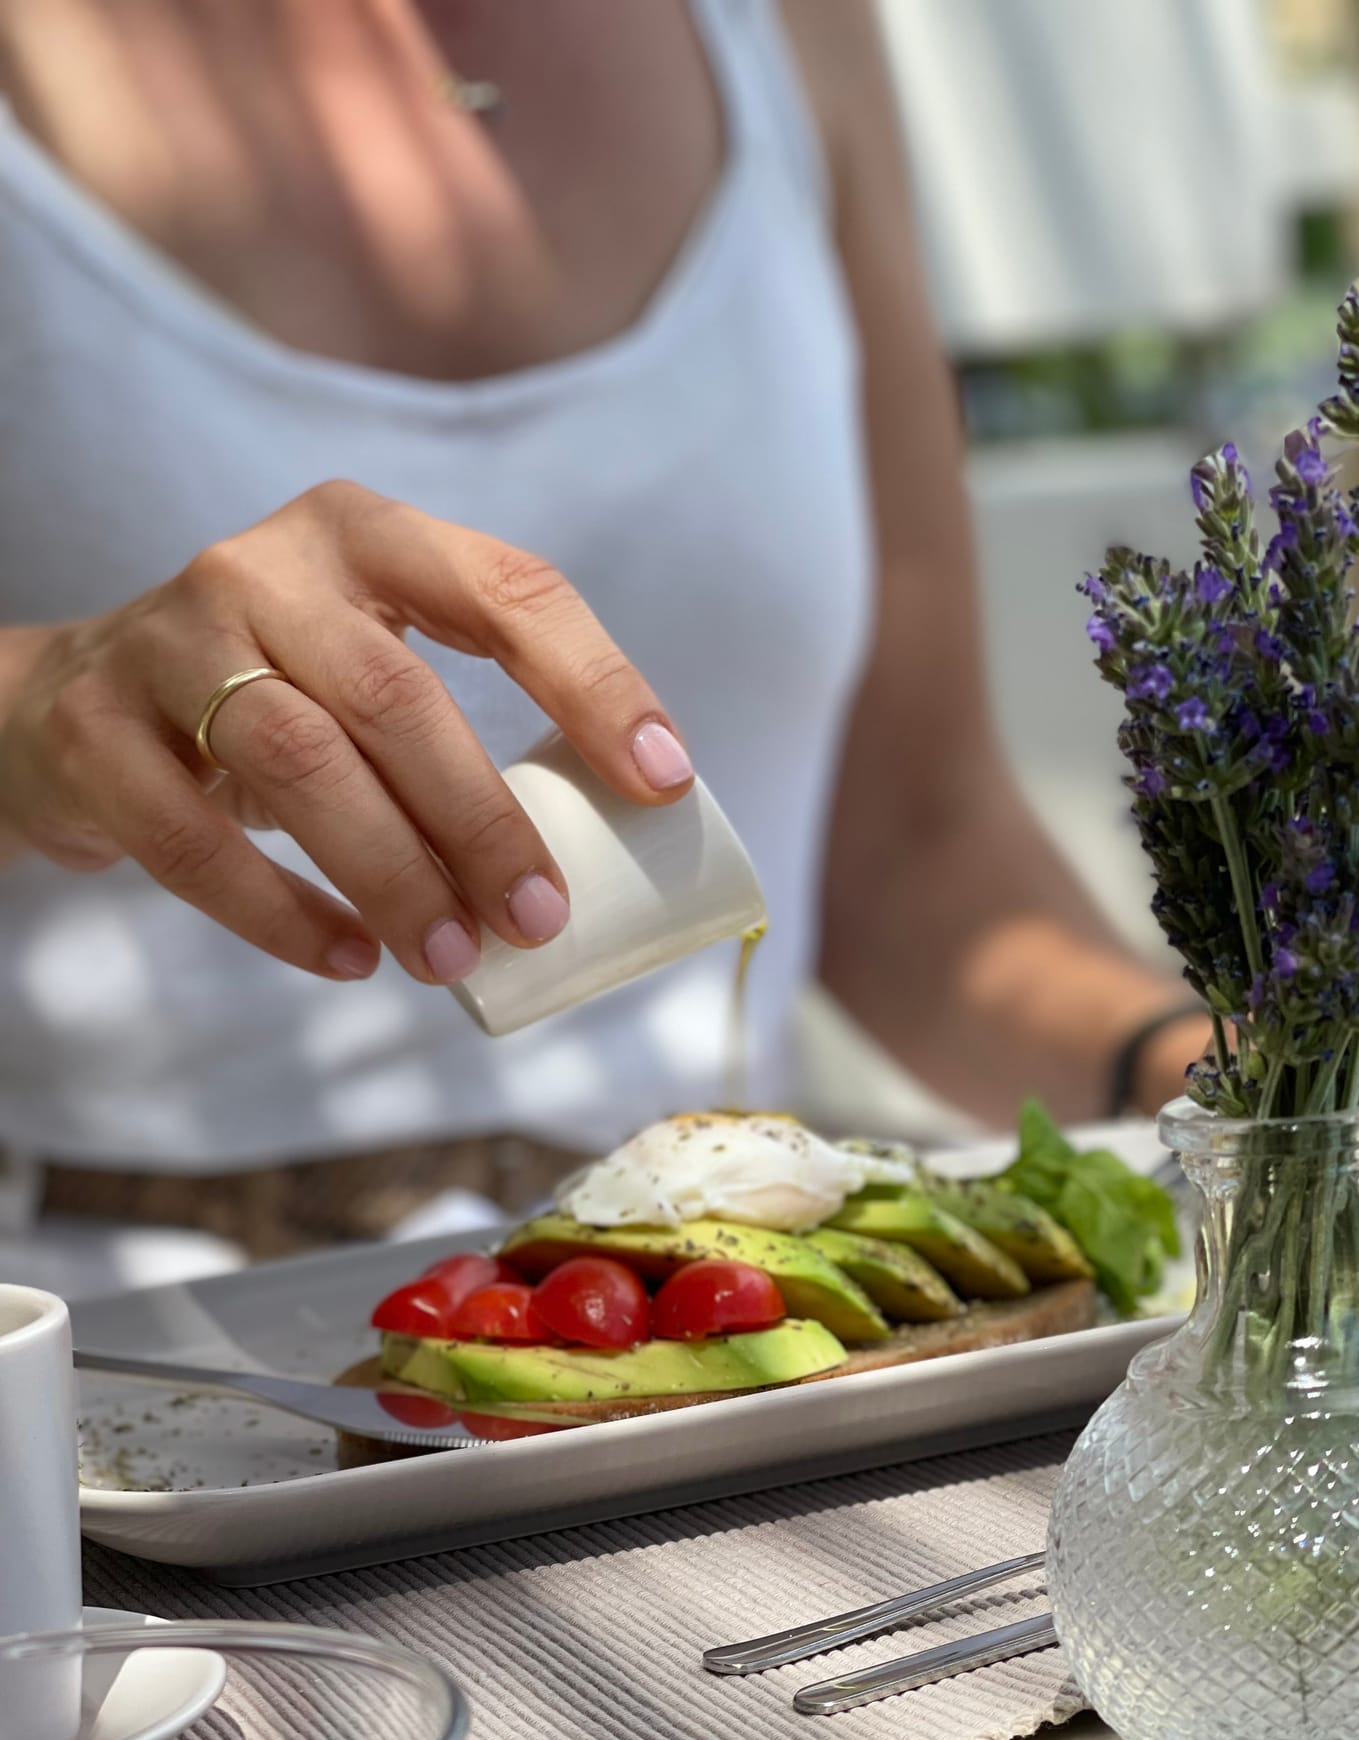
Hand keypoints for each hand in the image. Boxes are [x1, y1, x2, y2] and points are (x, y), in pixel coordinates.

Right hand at [0, 482, 694, 983]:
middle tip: (539, 916)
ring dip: (393, 873)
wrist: (71, 708)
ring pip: (301, 761)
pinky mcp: (97, 732)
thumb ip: (456, 723)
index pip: (506, 588)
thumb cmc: (271, 699)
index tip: (663, 780)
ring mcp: (168, 641)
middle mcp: (263, 568)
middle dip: (482, 819)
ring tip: (452, 958)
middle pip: (397, 694)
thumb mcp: (360, 666)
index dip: (594, 682)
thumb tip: (603, 849)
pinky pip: (195, 838)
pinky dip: (280, 913)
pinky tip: (349, 958)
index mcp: (364, 536)